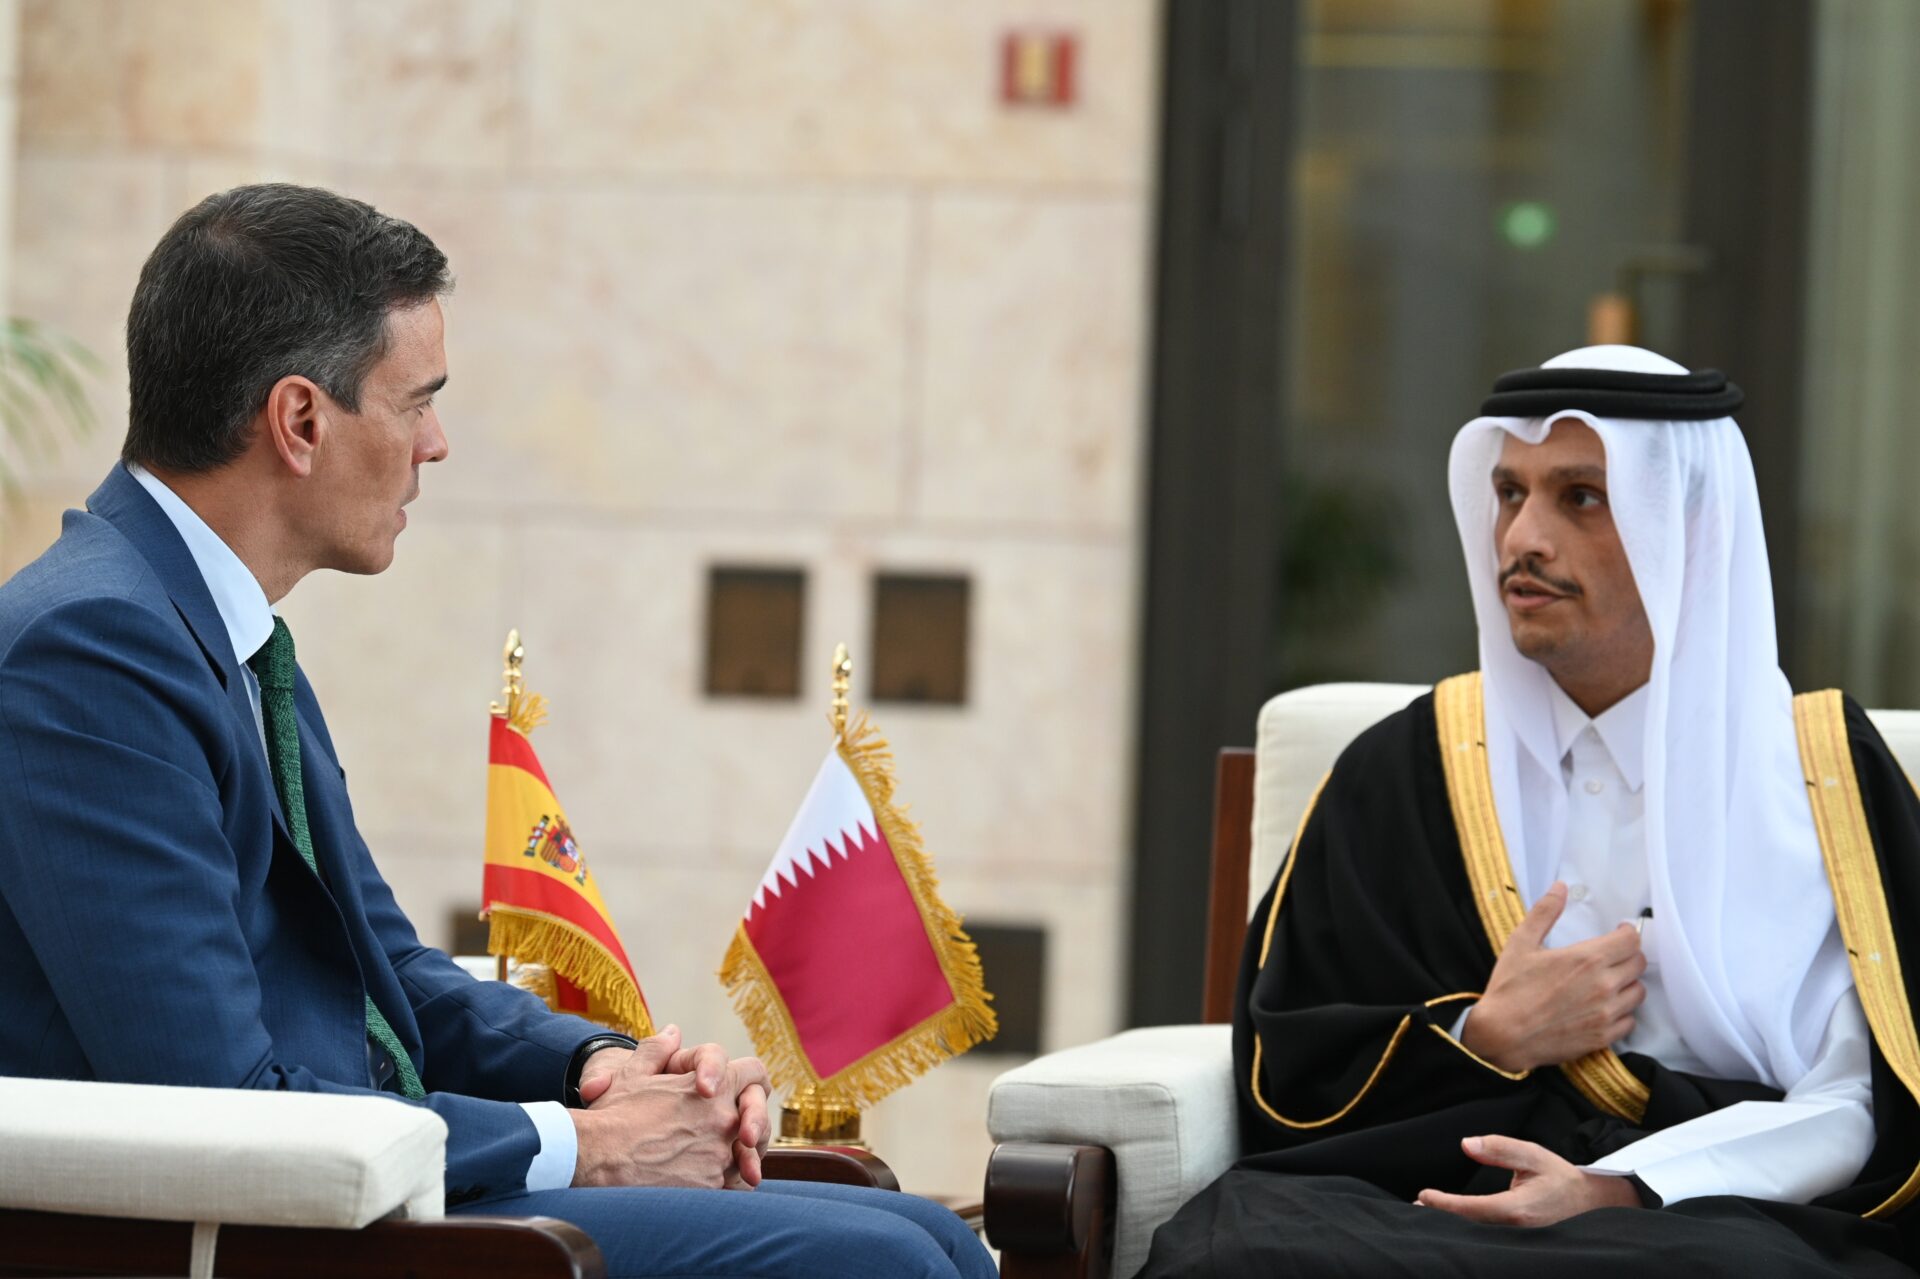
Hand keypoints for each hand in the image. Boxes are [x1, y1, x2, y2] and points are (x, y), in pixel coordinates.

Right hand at [574, 1026, 772, 1187]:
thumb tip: (673, 1032)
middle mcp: (725, 1120)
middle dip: (748, 1126)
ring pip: (745, 1155)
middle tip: (734, 1136)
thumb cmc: (613, 1114)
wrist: (596, 1157)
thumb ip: (659, 1049)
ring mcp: (720, 1155)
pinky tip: (704, 1182)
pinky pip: (734, 1186)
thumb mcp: (635, 1073)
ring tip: (709, 1159)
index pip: (755, 1074)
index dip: (746, 1082)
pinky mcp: (710, 1187)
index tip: (730, 1097)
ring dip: (734, 1157)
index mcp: (715, 1087)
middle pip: (755, 1120)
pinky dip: (725, 1185)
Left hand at [1415, 1135, 1639, 1225]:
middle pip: (1469, 1229)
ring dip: (1453, 1227)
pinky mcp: (1520, 1246)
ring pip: (1478, 1238)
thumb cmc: (1561, 1178)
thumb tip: (1466, 1144)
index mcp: (1518, 1209)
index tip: (1423, 1196)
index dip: (1444, 1204)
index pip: (1471, 1210)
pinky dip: (1469, 1231)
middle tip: (1416, 1209)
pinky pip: (1490, 1241)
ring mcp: (1520, 1243)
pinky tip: (1454, 1223)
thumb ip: (1499, 1148)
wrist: (1594, 1205)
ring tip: (1427, 1215)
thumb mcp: (1533, 1155)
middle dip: (1442, 1220)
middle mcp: (1517, 1231)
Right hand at [1460, 882, 1645, 1072]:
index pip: (1631, 941)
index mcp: (1586, 959)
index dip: (1627, 933)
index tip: (1618, 932)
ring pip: (1638, 992)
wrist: (1502, 1035)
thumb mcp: (1521, 943)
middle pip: (1638, 964)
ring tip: (1609, 981)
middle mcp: (1603, 985)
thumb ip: (1544, 912)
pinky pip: (1629, 1021)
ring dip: (1627, 983)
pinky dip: (1622, 1012)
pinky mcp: (1603, 1037)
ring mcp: (1606, 1013)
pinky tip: (1604, 1007)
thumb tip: (1560, 887)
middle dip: (1628, 955)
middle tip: (1612, 955)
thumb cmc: (1510, 989)